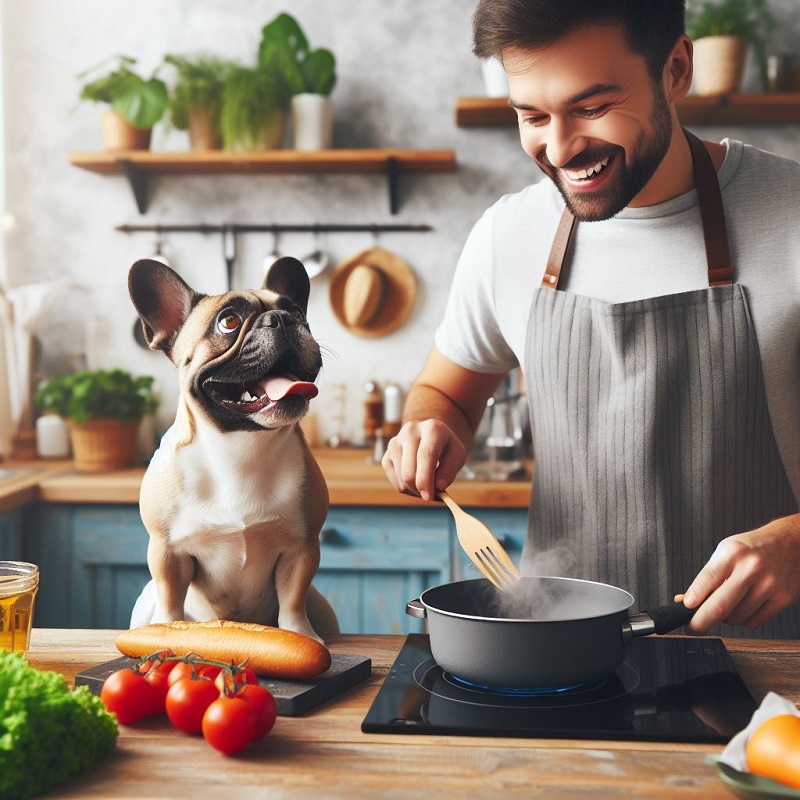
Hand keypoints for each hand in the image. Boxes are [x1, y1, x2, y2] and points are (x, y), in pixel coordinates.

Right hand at [381, 419, 466, 501]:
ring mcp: (395, 442)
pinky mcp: (387, 454)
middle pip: (409, 470)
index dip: (426, 479)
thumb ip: (450, 470)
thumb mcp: (457, 455)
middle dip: (420, 489)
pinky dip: (406, 487)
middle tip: (431, 495)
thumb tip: (438, 487)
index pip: (425, 455)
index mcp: (431, 428)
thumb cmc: (446, 447)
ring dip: (414, 490)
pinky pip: (394, 480)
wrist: (431, 436)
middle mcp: (410, 431)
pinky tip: (416, 482)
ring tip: (427, 485)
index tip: (429, 497)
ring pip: (401, 478)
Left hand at [680, 514, 799, 631]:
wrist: (790, 543)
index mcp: (732, 552)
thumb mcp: (726, 552)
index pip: (707, 578)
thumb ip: (708, 576)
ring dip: (725, 618)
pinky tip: (745, 605)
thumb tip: (686, 600)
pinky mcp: (783, 599)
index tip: (683, 609)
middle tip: (691, 627)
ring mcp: (769, 585)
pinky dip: (743, 620)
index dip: (693, 598)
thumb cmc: (753, 548)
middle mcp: (751, 568)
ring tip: (729, 602)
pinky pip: (753, 623)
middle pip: (721, 606)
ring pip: (735, 618)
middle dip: (700, 622)